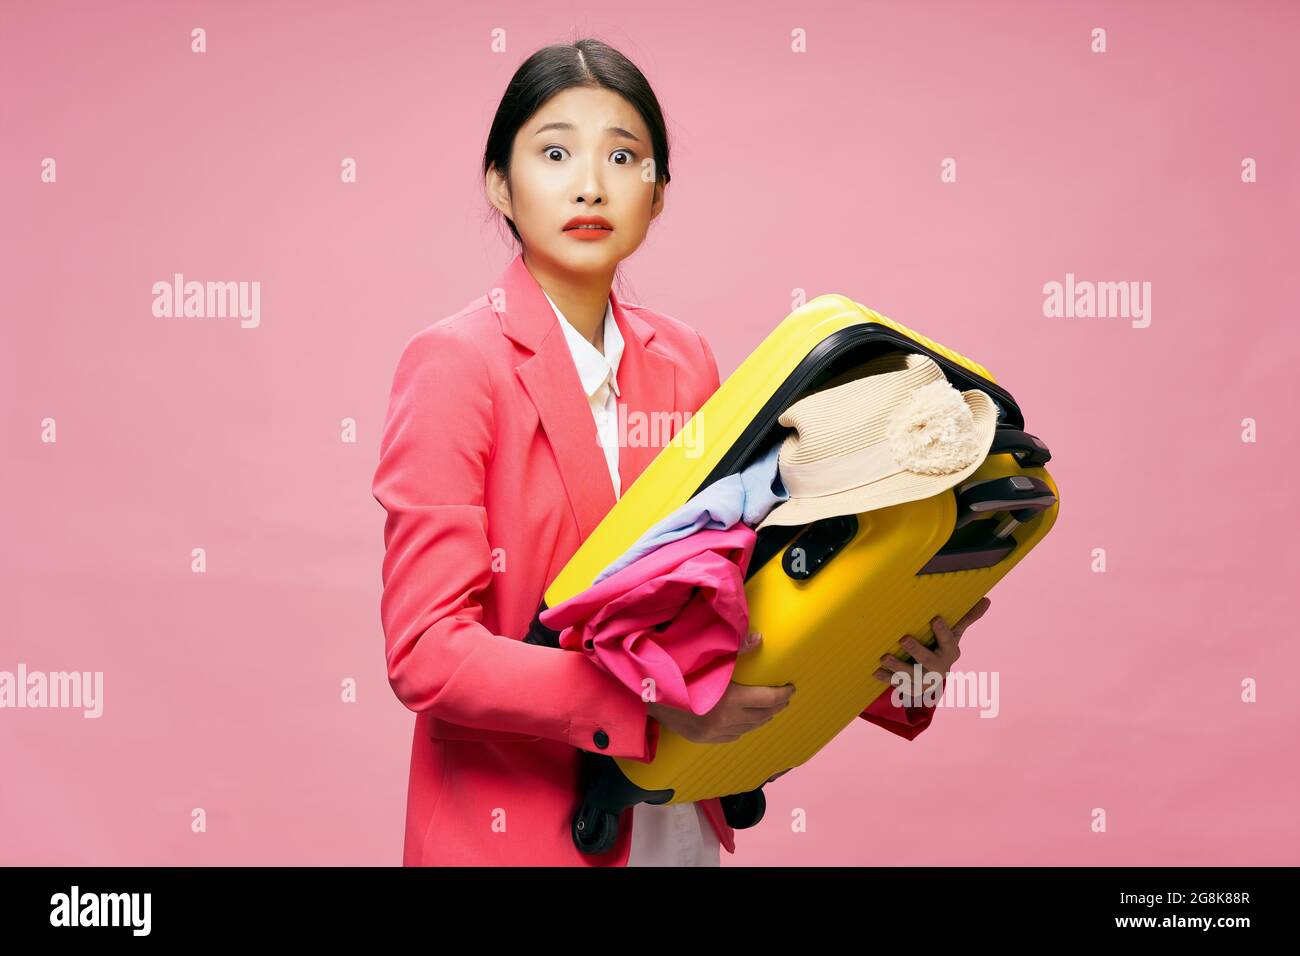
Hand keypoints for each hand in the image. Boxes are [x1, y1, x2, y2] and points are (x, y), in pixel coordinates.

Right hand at [646, 631, 794, 743]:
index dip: (782, 694)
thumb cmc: (678, 672)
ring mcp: (714, 733)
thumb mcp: (706, 657)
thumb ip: (736, 649)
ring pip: (748, 728)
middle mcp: (726, 721)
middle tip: (784, 697)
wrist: (646, 695)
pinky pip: (732, 736)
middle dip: (776, 706)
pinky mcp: (703, 739)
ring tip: (770, 709)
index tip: (791, 688)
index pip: (767, 700)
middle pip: (761, 716)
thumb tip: (759, 638)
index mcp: (731, 701)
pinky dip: (744, 728)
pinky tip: (746, 722)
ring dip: (762, 718)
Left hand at [872, 597, 991, 702]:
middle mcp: (939, 668)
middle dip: (917, 650)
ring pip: (911, 675)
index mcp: (950, 653)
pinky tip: (876, 671)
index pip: (948, 642)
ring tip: (885, 657)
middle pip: (928, 660)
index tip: (935, 618)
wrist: (934, 678)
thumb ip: (966, 618)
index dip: (942, 632)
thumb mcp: (954, 634)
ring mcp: (924, 680)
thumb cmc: (942, 648)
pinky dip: (886, 678)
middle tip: (904, 639)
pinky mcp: (911, 688)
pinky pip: (897, 685)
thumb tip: (987, 600)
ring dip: (898, 667)